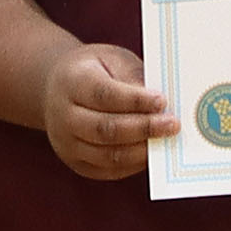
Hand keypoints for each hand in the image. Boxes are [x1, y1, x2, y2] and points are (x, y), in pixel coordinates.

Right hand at [37, 40, 175, 181]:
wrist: (57, 89)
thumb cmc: (95, 72)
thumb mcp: (112, 60)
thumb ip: (133, 79)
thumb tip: (160, 105)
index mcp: (71, 82)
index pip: (104, 95)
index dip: (134, 100)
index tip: (162, 101)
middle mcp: (63, 116)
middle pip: (105, 129)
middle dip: (143, 128)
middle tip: (172, 124)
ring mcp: (66, 143)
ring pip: (107, 154)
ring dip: (141, 150)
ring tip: (165, 140)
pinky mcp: (76, 163)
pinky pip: (108, 169)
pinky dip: (133, 163)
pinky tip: (150, 152)